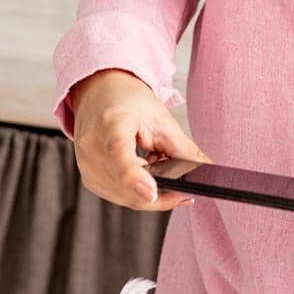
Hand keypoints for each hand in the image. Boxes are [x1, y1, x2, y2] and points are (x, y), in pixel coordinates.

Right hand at [69, 67, 212, 212]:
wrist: (101, 95)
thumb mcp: (162, 119)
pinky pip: (120, 196)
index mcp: (111, 123)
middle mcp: (92, 147)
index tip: (152, 192)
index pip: (118, 153)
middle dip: (163, 192)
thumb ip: (184, 149)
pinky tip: (147, 175)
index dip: (134, 177)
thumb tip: (207, 171)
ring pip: (127, 198)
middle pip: (129, 186)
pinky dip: (138, 191)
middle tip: (187, 191)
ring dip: (152, 193)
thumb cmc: (129, 102)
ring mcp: (87, 166)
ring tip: (161, 169)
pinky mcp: (89, 179)